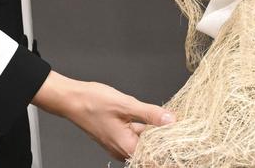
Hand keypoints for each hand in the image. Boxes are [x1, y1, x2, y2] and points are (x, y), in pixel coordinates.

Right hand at [32, 71, 174, 159]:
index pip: (155, 155)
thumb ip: (150, 114)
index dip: (169, 146)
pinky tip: (153, 117)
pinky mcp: (116, 138)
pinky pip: (136, 137)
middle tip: (179, 124)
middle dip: (165, 138)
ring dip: (155, 132)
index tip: (182, 135)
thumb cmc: (92, 102)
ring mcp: (118, 145)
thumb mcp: (126, 104)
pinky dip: (145, 128)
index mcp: (126, 146)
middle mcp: (122, 150)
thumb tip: (171, 120)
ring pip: (144, 142)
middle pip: (151, 150)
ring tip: (169, 119)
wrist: (71, 99)